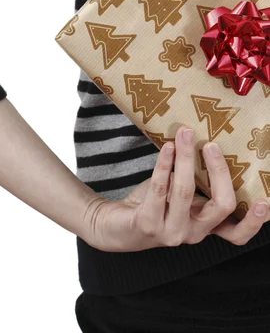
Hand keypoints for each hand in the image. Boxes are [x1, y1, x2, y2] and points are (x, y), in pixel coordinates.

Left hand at [81, 126, 269, 251]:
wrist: (115, 224)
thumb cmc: (152, 204)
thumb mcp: (180, 195)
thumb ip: (197, 182)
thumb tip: (209, 143)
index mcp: (205, 228)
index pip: (236, 234)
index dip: (254, 221)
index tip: (264, 199)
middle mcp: (192, 234)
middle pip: (220, 206)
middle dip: (219, 171)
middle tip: (211, 144)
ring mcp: (170, 232)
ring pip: (186, 191)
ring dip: (186, 158)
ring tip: (185, 135)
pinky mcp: (147, 225)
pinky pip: (160, 188)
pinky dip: (164, 164)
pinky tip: (166, 148)